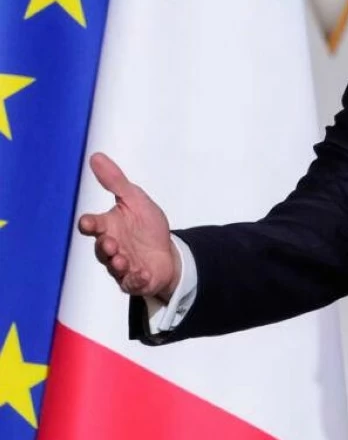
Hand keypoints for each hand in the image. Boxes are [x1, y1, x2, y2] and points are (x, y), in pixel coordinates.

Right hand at [77, 152, 180, 301]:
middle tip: (110, 243)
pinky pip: (132, 282)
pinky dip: (136, 278)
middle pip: (101, 249)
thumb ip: (115, 181)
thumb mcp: (135, 199)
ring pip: (114, 267)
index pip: (92, 225)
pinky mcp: (135, 280)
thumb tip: (96, 157)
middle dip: (104, 247)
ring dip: (117, 263)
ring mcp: (122, 265)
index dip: (89, 224)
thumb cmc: (146, 226)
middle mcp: (111, 247)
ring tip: (122, 259)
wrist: (167, 253)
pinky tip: (141, 273)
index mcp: (108, 226)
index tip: (89, 223)